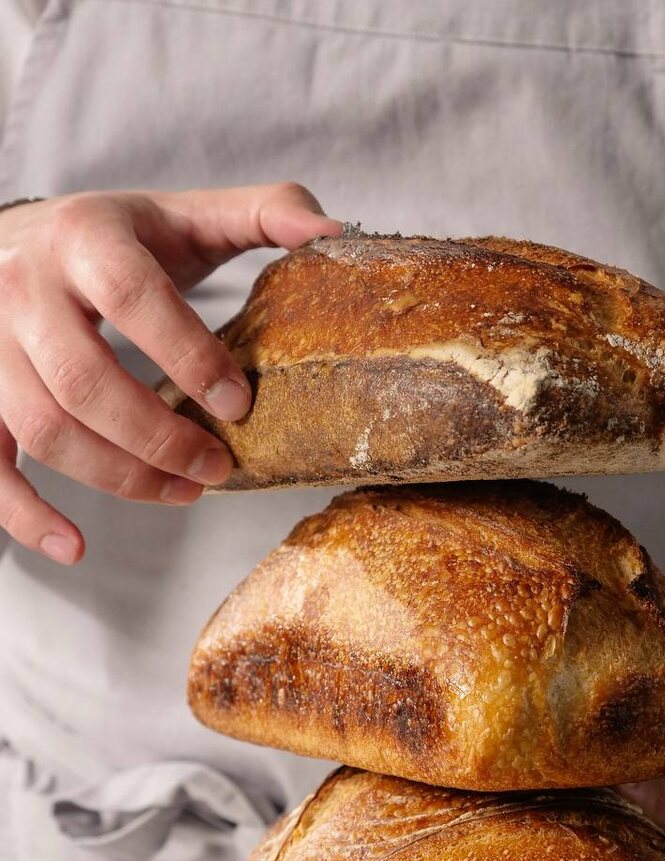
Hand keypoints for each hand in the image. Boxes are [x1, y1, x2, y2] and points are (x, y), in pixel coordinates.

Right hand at [0, 183, 340, 562]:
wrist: (12, 241)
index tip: (239, 404)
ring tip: (184, 491)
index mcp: (85, 236)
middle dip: (158, 437)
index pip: (132, 297)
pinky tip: (76, 545)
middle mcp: (25, 289)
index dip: (188, 356)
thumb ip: (262, 212)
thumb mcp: (183, 214)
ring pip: (45, 429)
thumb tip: (333, 233)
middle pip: (84, 380)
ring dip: (118, 477)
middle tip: (218, 466)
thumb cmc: (111, 238)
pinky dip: (26, 516)